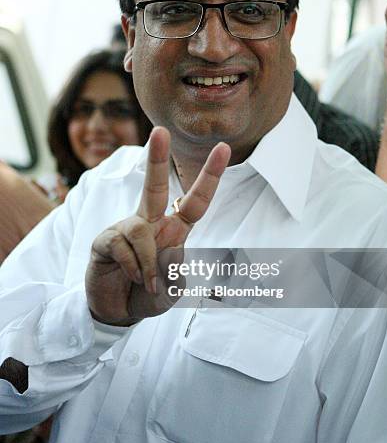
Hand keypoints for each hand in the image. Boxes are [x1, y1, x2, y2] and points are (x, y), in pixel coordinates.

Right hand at [85, 127, 230, 324]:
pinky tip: (131, 278)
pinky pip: (122, 246)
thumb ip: (177, 277)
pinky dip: (133, 267)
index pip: (196, 201)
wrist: (117, 311)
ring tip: (147, 282)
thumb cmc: (149, 295)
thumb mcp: (172, 292)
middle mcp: (151, 223)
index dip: (210, 176)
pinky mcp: (105, 241)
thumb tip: (172, 255)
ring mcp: (126, 230)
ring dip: (147, 262)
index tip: (223, 148)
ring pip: (140, 230)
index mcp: (174, 230)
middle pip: (155, 187)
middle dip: (157, 158)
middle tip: (160, 131)